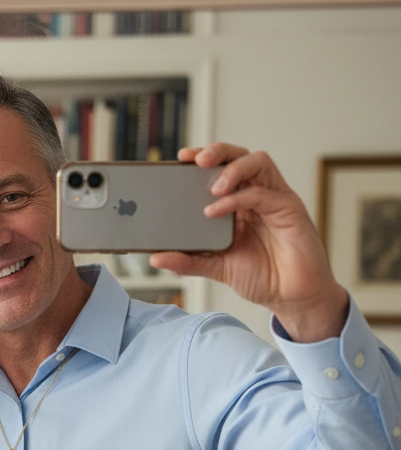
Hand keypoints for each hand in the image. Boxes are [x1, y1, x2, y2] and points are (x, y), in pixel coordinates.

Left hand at [150, 143, 349, 341]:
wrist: (293, 298)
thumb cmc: (263, 278)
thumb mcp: (217, 268)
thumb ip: (189, 261)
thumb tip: (156, 258)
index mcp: (241, 203)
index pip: (222, 168)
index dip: (202, 158)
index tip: (179, 158)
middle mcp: (258, 195)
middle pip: (240, 155)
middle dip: (217, 151)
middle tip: (194, 160)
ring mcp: (275, 199)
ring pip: (257, 162)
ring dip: (231, 168)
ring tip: (211, 186)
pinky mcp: (290, 208)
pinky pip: (263, 193)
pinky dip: (237, 198)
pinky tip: (215, 211)